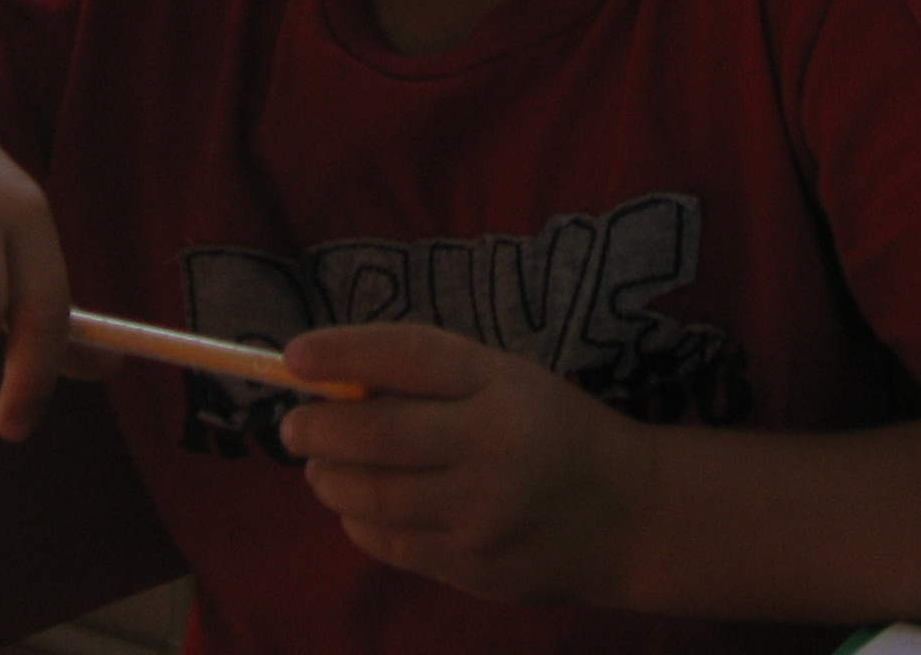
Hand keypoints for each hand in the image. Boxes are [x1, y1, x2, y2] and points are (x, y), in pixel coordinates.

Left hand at [279, 323, 654, 604]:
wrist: (627, 514)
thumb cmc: (552, 428)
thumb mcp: (506, 379)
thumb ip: (429, 377)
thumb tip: (329, 380)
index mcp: (501, 384)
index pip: (408, 356)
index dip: (343, 353)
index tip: (293, 356)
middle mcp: (491, 447)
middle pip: (375, 436)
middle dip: (316, 429)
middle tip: (295, 426)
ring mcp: (480, 516)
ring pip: (368, 498)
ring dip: (330, 478)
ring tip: (325, 464)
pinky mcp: (470, 568)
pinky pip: (386, 543)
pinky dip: (358, 520)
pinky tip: (365, 504)